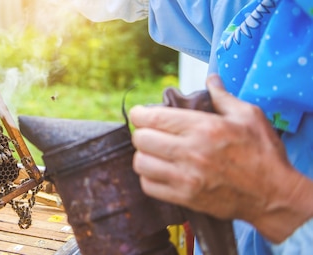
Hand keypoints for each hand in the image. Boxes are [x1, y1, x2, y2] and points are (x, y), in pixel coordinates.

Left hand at [129, 74, 312, 241]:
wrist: (274, 195)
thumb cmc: (263, 154)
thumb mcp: (248, 116)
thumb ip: (223, 97)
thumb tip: (211, 79)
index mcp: (204, 128)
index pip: (153, 118)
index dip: (139, 114)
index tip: (140, 114)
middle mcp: (191, 152)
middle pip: (142, 140)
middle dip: (142, 133)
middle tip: (150, 133)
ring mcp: (186, 178)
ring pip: (141, 164)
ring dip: (144, 156)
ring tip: (155, 153)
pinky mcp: (185, 198)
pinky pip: (149, 186)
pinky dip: (148, 177)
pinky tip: (160, 171)